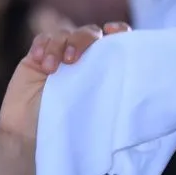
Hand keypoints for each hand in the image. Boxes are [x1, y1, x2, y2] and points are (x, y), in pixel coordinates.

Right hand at [0, 23, 124, 174]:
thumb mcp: (101, 113)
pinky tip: (40, 62)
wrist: (36, 144)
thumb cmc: (74, 132)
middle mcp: (85, 58)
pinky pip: (42, 41)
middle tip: (73, 60)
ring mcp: (60, 56)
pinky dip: (42, 47)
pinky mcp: (37, 59)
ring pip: (64, 34)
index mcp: (106, 67)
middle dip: (83, 40)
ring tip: (52, 68)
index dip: (119, 31)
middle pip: (89, 33)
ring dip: (60, 45)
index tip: (117, 33)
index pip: (117, 39)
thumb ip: (114, 93)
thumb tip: (139, 87)